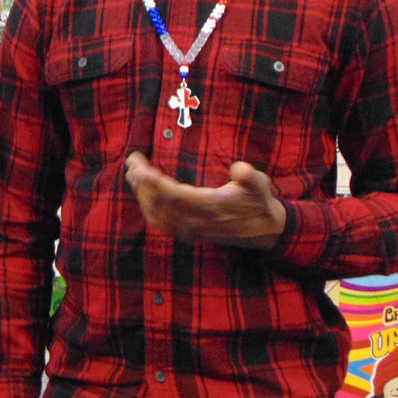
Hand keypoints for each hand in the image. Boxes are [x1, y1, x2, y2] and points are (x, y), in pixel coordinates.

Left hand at [124, 153, 285, 248]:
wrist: (265, 231)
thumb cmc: (259, 202)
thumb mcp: (261, 185)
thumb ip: (250, 177)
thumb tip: (239, 168)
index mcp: (210, 207)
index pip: (173, 195)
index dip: (153, 182)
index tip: (140, 166)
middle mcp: (197, 221)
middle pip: (159, 204)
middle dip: (142, 183)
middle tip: (132, 163)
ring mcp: (191, 230)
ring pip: (157, 215)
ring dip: (142, 195)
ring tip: (133, 175)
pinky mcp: (189, 234)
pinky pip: (161, 224)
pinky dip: (148, 209)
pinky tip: (143, 196)